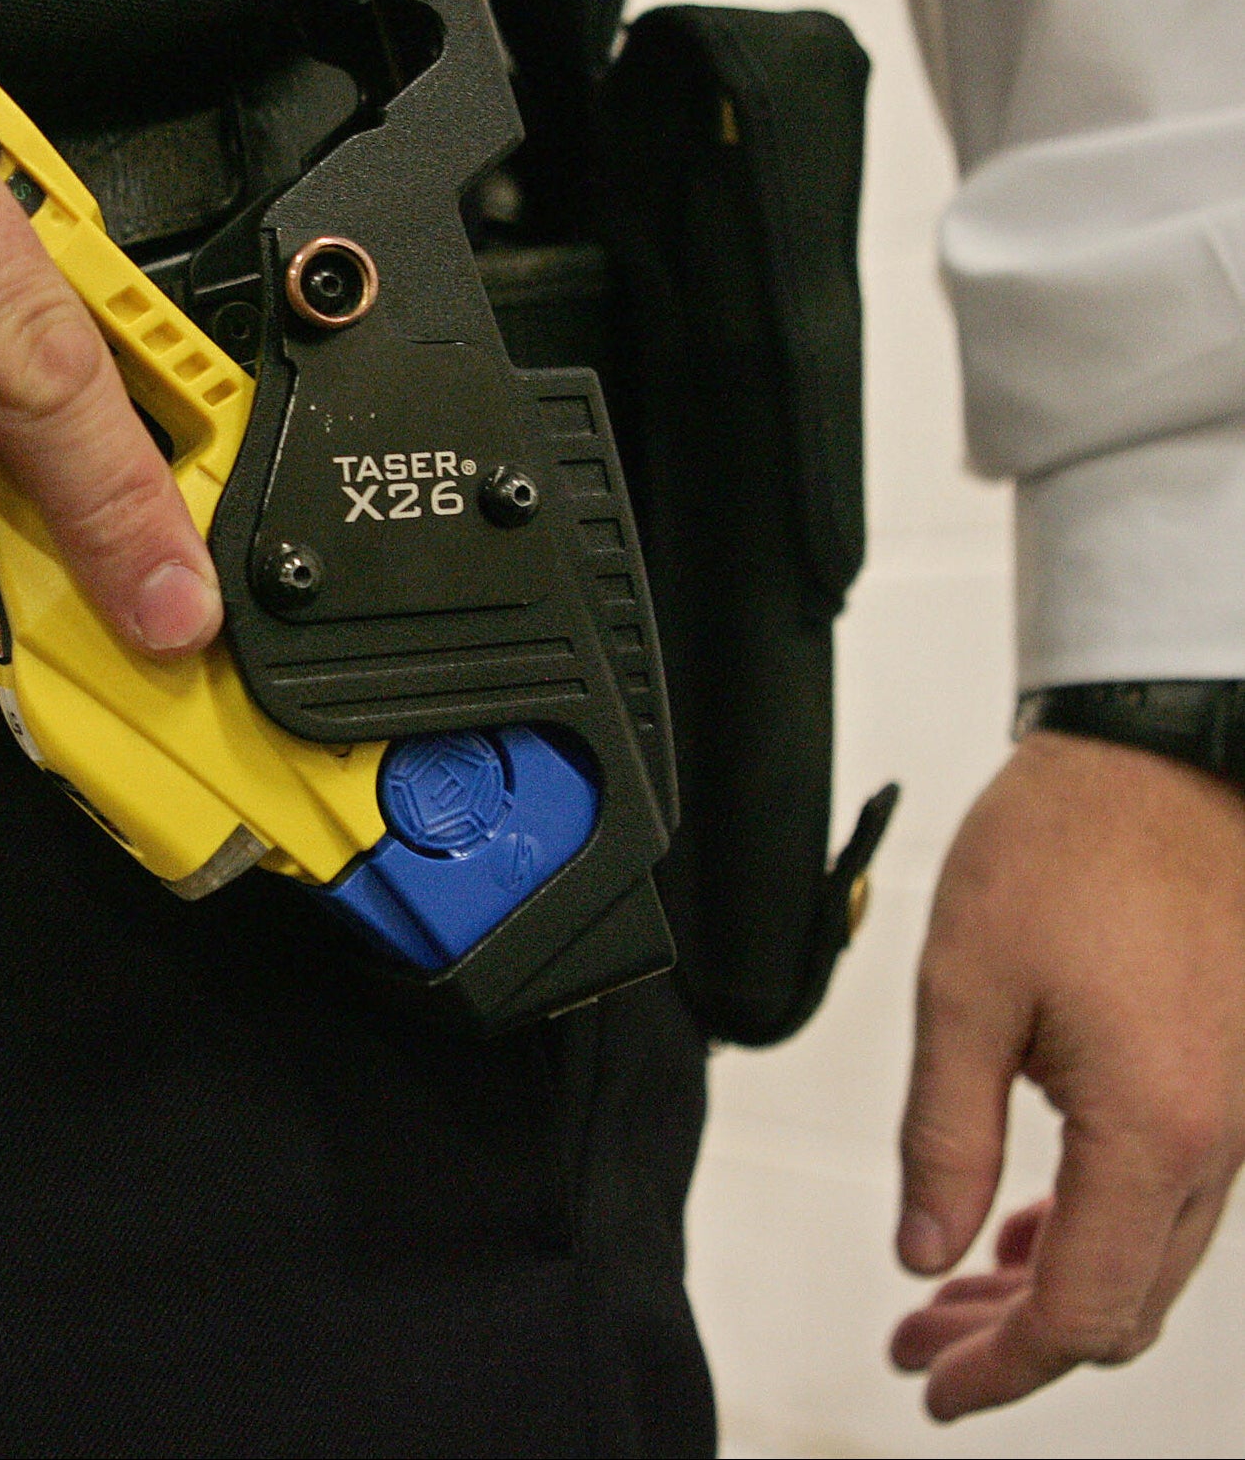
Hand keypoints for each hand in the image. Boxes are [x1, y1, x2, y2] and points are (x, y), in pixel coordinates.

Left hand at [892, 730, 1244, 1418]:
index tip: (935, 1381)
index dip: (1001, 1364)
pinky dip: (1095, 1224)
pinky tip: (1026, 1226)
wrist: (1167, 753)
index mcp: (1155, 1127)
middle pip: (1123, 1300)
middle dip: (1016, 1339)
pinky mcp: (1232, 1074)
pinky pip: (1170, 1190)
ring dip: (1053, 1283)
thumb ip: (944, 1137)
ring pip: (1148, 1251)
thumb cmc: (1072, 843)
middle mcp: (1221, 1137)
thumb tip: (925, 1249)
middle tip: (921, 1347)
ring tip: (952, 1294)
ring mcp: (1239, 1109)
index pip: (1082, 1309)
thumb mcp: (963, 992)